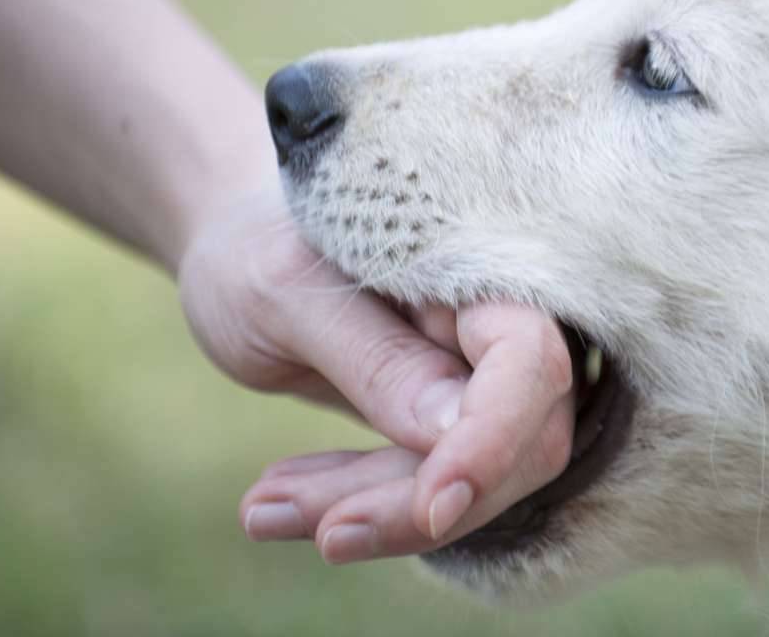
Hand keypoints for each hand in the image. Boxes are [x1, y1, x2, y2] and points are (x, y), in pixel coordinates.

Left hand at [178, 188, 575, 560]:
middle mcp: (496, 321)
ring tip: (258, 509)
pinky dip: (355, 502)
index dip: (493, 440)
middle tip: (294, 522)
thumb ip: (376, 359)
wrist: (239, 247)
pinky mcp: (446, 419)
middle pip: (514, 441)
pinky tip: (273, 502)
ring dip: (371, 509)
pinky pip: (426, 481)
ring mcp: (477, 374)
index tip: (431, 507)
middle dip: (412, 497)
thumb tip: (452, 436)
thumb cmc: (256, 247)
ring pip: (471, 478)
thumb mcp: (286, 295)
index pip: (529, 361)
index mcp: (476, 267)